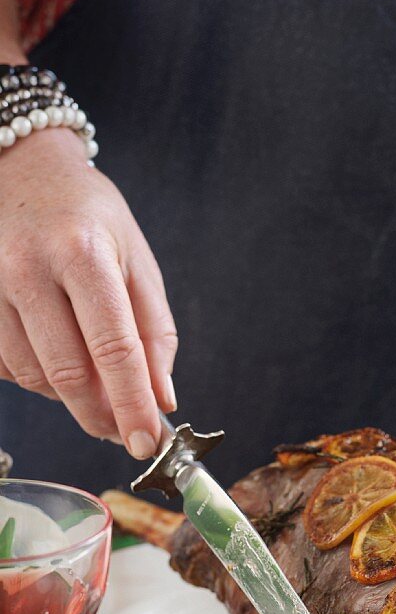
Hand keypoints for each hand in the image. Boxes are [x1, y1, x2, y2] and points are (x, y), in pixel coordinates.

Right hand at [0, 129, 176, 456]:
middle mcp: (28, 270)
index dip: (132, 405)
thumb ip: (154, 332)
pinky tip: (56, 354)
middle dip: (103, 416)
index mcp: (83, 254)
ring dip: (72, 398)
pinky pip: (8, 366)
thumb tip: (161, 398)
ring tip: (97, 385)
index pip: (114, 349)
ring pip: (36, 377)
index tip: (147, 444)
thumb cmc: (88, 216)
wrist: (21, 169)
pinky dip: (40, 377)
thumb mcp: (136, 260)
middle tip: (126, 433)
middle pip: (69, 374)